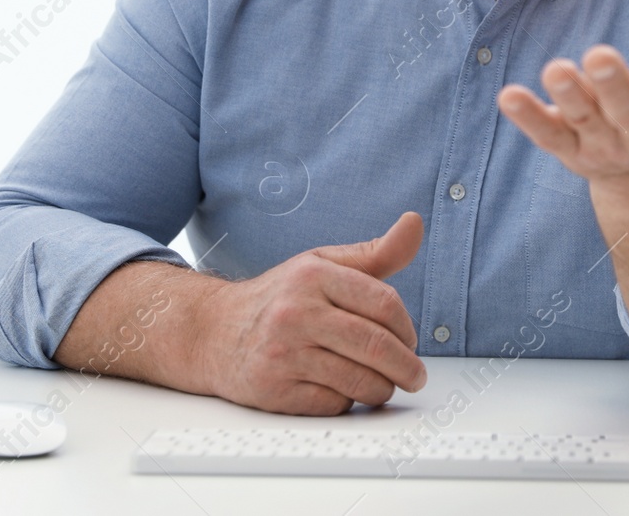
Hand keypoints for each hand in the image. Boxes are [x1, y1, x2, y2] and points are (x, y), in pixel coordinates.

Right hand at [193, 211, 426, 414]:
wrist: (212, 332)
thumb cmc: (280, 298)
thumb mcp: (323, 264)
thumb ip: (375, 252)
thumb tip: (415, 223)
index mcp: (313, 275)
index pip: (385, 303)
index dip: (407, 327)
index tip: (411, 341)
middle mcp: (296, 312)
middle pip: (376, 346)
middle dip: (406, 368)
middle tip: (414, 376)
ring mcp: (283, 354)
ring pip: (360, 382)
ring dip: (381, 389)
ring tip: (380, 383)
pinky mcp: (274, 391)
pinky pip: (334, 405)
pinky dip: (346, 402)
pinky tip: (338, 389)